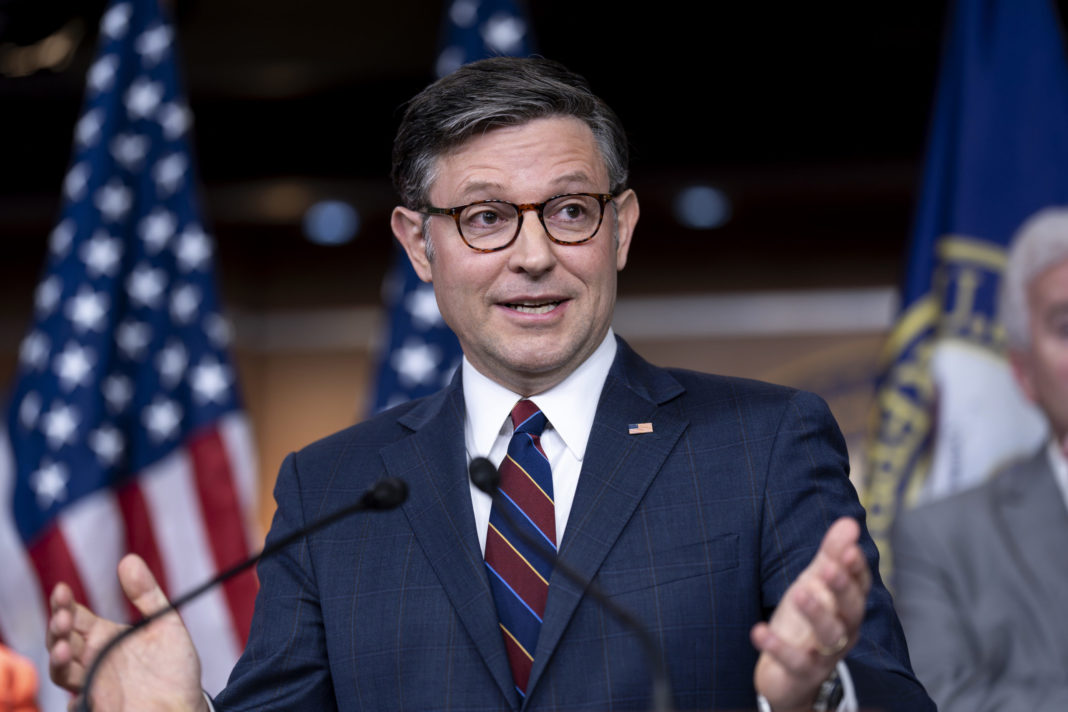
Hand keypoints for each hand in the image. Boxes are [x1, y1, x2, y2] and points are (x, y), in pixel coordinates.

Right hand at [47, 554, 207, 711]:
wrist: (187, 705)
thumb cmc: (175, 667)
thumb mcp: (165, 624)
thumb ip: (147, 594)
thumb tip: (128, 559)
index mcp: (104, 636)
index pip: (75, 616)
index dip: (64, 603)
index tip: (62, 589)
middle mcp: (93, 659)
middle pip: (62, 640)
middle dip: (57, 627)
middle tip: (64, 616)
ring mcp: (94, 684)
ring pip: (61, 671)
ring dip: (58, 659)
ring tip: (66, 648)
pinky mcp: (99, 706)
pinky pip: (77, 705)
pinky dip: (74, 700)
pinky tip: (80, 694)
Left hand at [750, 517, 870, 710]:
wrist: (789, 673)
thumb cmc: (806, 622)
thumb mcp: (814, 583)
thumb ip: (831, 555)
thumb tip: (849, 522)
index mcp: (847, 606)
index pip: (859, 585)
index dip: (856, 568)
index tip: (850, 548)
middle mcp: (843, 630)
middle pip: (851, 609)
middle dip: (842, 588)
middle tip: (829, 568)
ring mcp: (825, 654)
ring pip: (830, 635)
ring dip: (816, 613)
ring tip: (799, 592)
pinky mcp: (803, 673)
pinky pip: (795, 661)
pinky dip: (777, 647)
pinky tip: (758, 631)